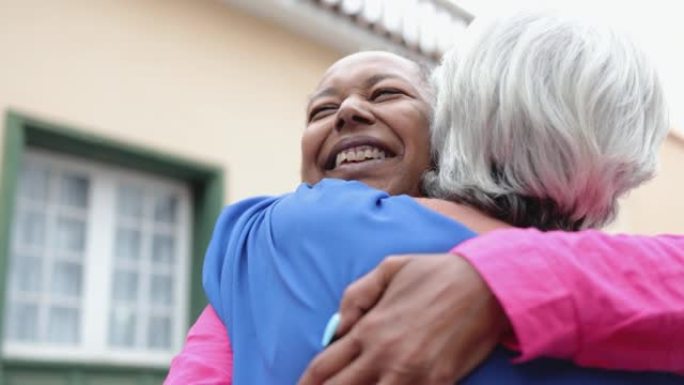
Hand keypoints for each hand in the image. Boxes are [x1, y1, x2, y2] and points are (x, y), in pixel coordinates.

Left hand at [298, 253, 508, 384]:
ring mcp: (411, 374)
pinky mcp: (438, 383)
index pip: (323, 367)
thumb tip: (336, 327)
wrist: (487, 286)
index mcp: (369, 329)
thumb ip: (356, 296)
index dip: (306, 384)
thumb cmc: (435, 273)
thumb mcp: (389, 268)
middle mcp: (384, 356)